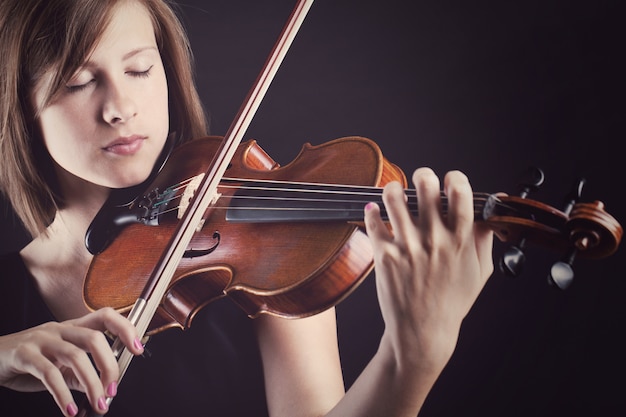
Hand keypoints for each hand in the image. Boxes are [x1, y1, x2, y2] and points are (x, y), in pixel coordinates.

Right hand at [0, 307, 143, 415]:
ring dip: (91, 383)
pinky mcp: (24, 354)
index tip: (139, 349)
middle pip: (94, 338)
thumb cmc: (26, 360)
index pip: (105, 316)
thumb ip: (79, 374)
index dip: (125, 328)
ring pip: (75, 356)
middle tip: (113, 390)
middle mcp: (59, 329)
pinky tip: (70, 410)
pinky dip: (63, 394)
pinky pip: (49, 374)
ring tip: (99, 404)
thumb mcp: (58, 365)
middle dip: (110, 365)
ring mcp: (41, 339)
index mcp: (72, 328)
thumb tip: (103, 388)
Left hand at [364, 168, 493, 369]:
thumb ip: (484, 238)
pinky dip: (371, 211)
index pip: (461, 193)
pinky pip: (373, 222)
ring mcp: (408, 247)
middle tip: (421, 180)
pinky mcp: (385, 256)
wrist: (423, 331)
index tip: (450, 180)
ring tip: (394, 191)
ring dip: (394, 188)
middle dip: (424, 176)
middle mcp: (434, 241)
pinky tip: (374, 210)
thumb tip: (489, 211)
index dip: (455, 178)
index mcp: (460, 241)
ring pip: (395, 198)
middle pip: (427, 187)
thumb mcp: (480, 271)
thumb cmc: (452, 301)